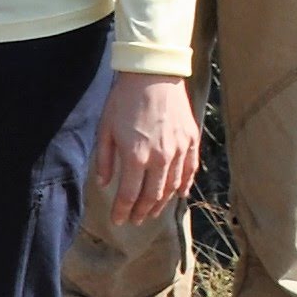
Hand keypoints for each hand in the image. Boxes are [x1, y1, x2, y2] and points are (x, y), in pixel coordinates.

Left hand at [86, 71, 200, 227]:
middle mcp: (160, 158)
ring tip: (151, 212)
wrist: (153, 76)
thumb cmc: (124, 101)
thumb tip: (105, 183)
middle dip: (141, 212)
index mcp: (135, 156)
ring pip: (172, 188)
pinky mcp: (191, 142)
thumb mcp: (105, 129)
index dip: (122, 211)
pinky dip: (183, 186)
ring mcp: (179, 151)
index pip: (129, 195)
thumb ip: (106, 159)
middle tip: (134, 220)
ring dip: (161, 204)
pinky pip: (189, 171)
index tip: (117, 221)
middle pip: (152, 196)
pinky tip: (178, 195)